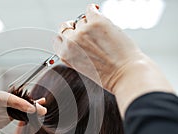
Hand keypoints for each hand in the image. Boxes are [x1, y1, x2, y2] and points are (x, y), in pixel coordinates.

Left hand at [0, 89, 45, 133]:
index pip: (7, 98)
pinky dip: (27, 114)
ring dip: (32, 109)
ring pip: (20, 108)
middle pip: (17, 102)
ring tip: (43, 111)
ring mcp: (2, 110)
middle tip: (41, 108)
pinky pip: (17, 116)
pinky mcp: (4, 118)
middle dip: (30, 104)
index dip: (18, 102)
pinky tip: (36, 113)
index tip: (28, 107)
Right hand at [54, 4, 172, 115]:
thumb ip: (74, 54)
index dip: (66, 36)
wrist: (125, 74)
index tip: (72, 34)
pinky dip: (94, 10)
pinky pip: (90, 9)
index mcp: (65, 55)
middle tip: (84, 30)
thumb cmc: (107, 75)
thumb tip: (75, 38)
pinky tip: (98, 14)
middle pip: (65, 26)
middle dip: (73, 27)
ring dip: (88, 23)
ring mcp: (83, 31)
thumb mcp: (82, 67)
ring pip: (81, 20)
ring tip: (100, 33)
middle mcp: (71, 42)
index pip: (57, 38)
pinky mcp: (97, 22)